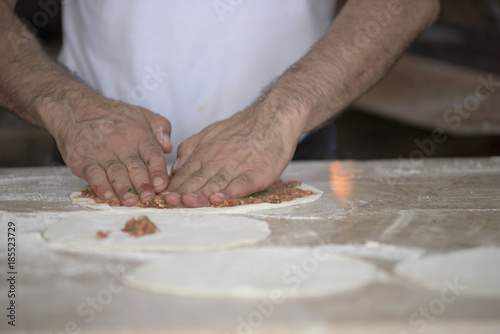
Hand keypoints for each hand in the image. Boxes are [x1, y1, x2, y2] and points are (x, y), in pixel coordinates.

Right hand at [43, 94, 171, 205]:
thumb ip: (161, 128)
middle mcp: (121, 143)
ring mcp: (101, 152)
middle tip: (149, 198)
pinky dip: (100, 186)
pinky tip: (108, 196)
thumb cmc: (114, 115)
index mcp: (139, 134)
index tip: (163, 185)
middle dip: (143, 185)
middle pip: (135, 167)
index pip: (152, 154)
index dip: (158, 171)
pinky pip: (93, 174)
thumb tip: (169, 147)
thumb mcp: (142, 113)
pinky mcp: (82, 159)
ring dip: (124, 189)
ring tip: (131, 202)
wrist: (74, 108)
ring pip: (116, 173)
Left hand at [164, 103, 301, 206]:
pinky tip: (219, 199)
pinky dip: (229, 192)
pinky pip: (242, 184)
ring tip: (188, 202)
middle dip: (182, 192)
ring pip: (216, 183)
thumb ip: (191, 147)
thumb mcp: (211, 131)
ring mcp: (239, 167)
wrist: (273, 116)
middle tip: (168, 203)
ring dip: (201, 194)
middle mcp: (220, 161)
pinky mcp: (258, 172)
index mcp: (207, 153)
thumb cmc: (243, 127)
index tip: (161, 198)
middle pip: (198, 179)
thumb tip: (175, 167)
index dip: (174, 186)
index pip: (186, 173)